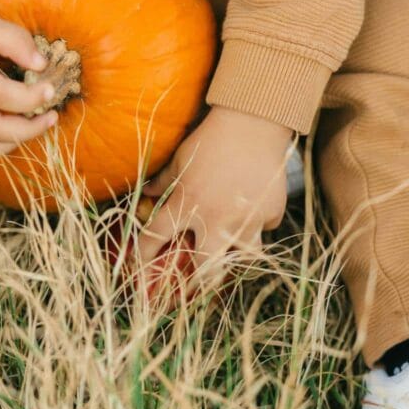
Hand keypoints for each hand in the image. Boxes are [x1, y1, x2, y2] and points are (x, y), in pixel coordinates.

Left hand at [138, 106, 294, 292]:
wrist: (252, 124)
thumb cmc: (210, 139)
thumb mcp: (180, 159)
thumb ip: (163, 181)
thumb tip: (145, 191)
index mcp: (186, 205)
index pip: (155, 238)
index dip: (142, 256)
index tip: (138, 268)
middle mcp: (214, 220)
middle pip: (205, 271)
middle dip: (199, 284)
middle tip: (197, 284)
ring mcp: (245, 220)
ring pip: (244, 256)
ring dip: (237, 254)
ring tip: (234, 251)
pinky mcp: (270, 213)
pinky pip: (265, 228)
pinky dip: (260, 223)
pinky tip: (257, 210)